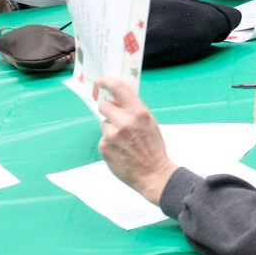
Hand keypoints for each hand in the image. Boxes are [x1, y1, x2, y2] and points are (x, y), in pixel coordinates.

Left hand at [97, 76, 178, 203]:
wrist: (152, 173)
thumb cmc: (153, 147)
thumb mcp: (150, 122)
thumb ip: (134, 110)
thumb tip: (117, 100)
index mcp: (138, 112)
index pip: (118, 87)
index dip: (107, 81)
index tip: (101, 81)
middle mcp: (124, 121)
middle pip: (104, 105)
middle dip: (109, 110)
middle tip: (117, 118)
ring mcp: (112, 135)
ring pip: (103, 124)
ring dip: (110, 129)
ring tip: (123, 141)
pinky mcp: (104, 147)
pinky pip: (103, 139)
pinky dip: (109, 143)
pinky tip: (120, 150)